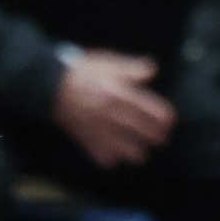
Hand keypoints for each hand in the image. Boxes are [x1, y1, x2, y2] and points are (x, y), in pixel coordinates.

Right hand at [52, 50, 176, 167]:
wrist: (49, 86)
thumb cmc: (81, 72)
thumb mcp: (108, 62)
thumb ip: (132, 68)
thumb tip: (153, 71)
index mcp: (118, 93)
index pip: (149, 110)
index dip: (163, 118)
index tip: (170, 122)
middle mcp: (110, 113)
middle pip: (141, 131)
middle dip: (155, 137)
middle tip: (162, 140)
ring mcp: (97, 128)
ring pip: (124, 149)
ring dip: (135, 153)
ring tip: (141, 154)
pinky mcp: (85, 138)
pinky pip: (102, 156)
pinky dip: (111, 159)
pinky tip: (115, 156)